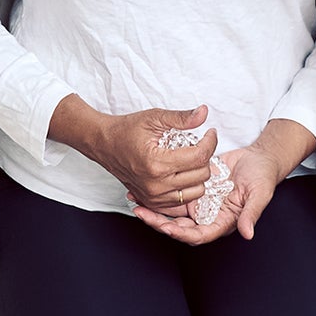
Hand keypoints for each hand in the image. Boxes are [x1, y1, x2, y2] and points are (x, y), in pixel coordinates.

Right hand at [48, 96, 217, 212]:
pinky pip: (183, 201)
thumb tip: (204, 112)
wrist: (104, 145)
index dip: (211, 142)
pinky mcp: (153, 202)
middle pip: (202, 175)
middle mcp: (156, 184)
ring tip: (190, 160)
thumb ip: (181, 117)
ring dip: (198, 174)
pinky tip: (182, 173)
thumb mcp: (154, 118)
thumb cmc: (127, 131)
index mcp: (157, 163)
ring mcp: (154, 196)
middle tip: (198, 145)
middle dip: (205, 157)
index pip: (199, 156)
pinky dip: (188, 188)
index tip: (210, 133)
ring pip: (196, 191)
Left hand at [132, 140, 283, 244]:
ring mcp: (199, 203)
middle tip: (142, 213)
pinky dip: (160, 193)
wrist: (259, 158)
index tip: (168, 228)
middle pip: (179, 227)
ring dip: (154, 210)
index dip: (182, 234)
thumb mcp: (259, 194)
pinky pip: (174, 194)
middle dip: (159, 223)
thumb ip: (251, 214)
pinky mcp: (193, 189)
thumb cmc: (263, 177)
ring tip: (135, 201)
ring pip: (173, 212)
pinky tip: (144, 188)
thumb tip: (247, 234)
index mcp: (223, 222)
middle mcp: (208, 215)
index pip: (199, 235)